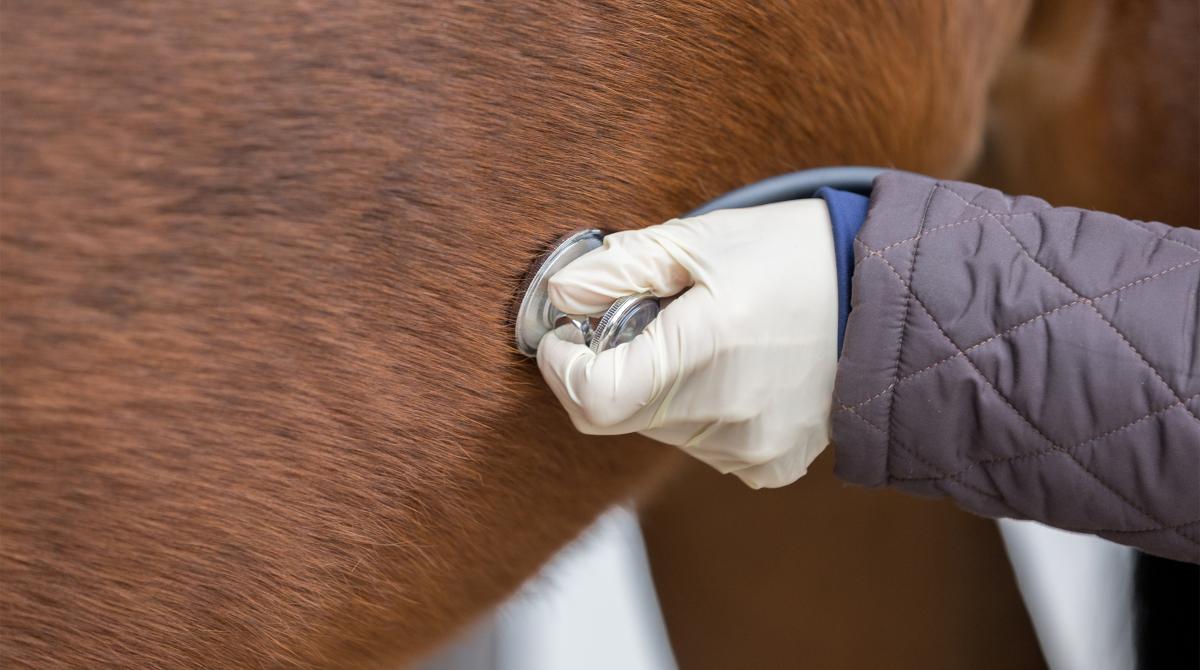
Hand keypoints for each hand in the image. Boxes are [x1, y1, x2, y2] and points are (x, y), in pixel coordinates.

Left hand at [536, 199, 838, 487]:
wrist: (883, 295)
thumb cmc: (792, 256)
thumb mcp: (700, 240)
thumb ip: (618, 268)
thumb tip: (559, 296)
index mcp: (703, 351)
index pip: (593, 399)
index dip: (563, 367)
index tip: (566, 335)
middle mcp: (724, 414)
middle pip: (619, 413)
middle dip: (613, 366)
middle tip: (651, 320)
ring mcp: (749, 448)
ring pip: (658, 430)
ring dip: (659, 388)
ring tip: (708, 341)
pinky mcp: (770, 466)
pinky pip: (702, 446)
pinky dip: (698, 412)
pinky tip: (735, 373)